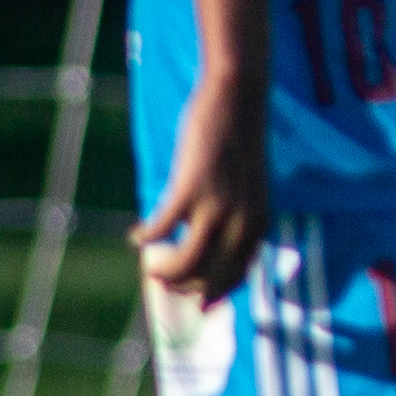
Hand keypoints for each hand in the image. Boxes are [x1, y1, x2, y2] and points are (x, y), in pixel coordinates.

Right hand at [131, 75, 269, 302]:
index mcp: (259, 224)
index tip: (194, 298)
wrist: (237, 98)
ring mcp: (217, 207)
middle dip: (183, 286)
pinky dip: (145, 238)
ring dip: (164, 271)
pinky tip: (136, 236)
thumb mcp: (248, 187)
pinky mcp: (190, 189)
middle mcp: (243, 222)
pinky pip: (161, 229)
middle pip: (209, 277)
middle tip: (163, 280)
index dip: (212, 292)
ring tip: (151, 264)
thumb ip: (237, 217)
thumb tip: (211, 246)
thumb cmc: (238, 142)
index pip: (237, 276)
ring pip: (185, 263)